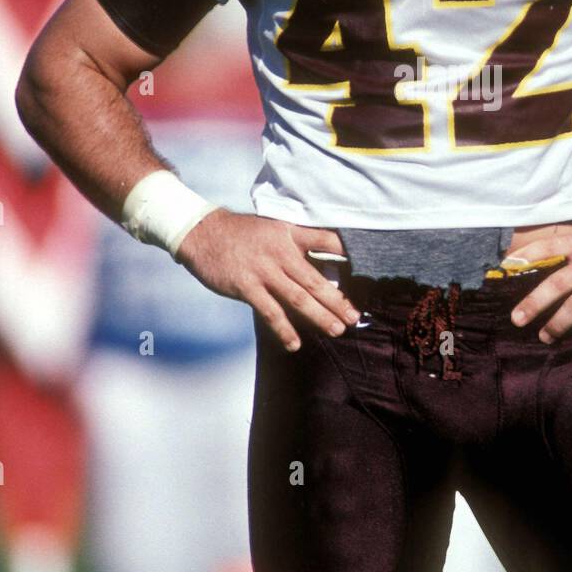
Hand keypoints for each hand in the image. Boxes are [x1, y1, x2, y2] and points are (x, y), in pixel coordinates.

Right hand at [175, 210, 359, 351]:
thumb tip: (326, 264)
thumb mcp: (274, 228)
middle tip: (355, 317)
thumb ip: (298, 243)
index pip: (326, 241)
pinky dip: (283, 329)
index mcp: (290, 233)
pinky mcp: (246, 286)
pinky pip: (270, 312)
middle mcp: (281, 252)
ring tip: (337, 330)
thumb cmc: (243, 233)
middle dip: (338, 300)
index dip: (348, 254)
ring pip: (298, 298)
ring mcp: (263, 270)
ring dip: (319, 316)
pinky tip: (295, 343)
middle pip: (316, 280)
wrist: (203, 233)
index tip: (368, 270)